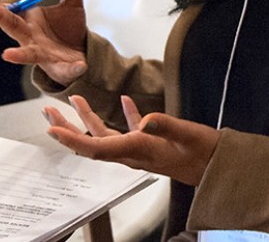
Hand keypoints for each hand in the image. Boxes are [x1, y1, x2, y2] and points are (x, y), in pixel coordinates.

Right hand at [0, 0, 90, 84]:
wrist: (81, 53)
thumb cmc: (68, 28)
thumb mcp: (72, 2)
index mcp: (29, 21)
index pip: (9, 11)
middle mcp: (30, 38)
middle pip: (12, 27)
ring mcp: (43, 55)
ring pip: (29, 54)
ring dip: (18, 54)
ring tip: (6, 55)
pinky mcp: (61, 68)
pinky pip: (66, 69)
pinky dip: (72, 68)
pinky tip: (80, 65)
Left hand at [45, 94, 219, 185]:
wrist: (219, 167)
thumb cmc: (205, 153)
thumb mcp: (188, 135)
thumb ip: (166, 125)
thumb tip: (143, 120)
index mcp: (138, 150)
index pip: (96, 147)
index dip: (72, 139)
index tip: (53, 130)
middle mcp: (134, 152)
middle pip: (92, 142)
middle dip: (69, 128)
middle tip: (48, 113)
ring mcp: (142, 149)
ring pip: (106, 135)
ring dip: (88, 118)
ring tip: (75, 100)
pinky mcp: (152, 145)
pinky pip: (130, 131)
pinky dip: (123, 115)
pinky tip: (124, 101)